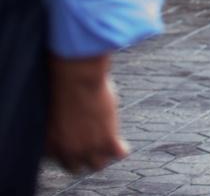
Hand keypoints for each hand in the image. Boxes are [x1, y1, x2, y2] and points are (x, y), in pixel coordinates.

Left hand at [46, 56, 128, 173]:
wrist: (76, 80)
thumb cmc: (63, 87)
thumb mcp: (56, 112)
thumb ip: (61, 125)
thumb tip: (70, 122)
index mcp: (50, 146)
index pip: (59, 160)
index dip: (69, 151)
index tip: (76, 143)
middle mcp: (67, 152)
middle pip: (76, 168)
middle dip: (83, 158)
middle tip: (92, 144)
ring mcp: (87, 148)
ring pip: (98, 165)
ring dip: (103, 155)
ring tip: (108, 144)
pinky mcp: (107, 141)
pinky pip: (119, 154)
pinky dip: (121, 149)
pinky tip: (121, 143)